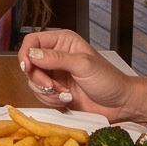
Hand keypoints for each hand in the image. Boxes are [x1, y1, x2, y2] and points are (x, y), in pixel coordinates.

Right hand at [18, 29, 146, 120]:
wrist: (120, 104)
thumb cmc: (108, 80)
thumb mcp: (84, 65)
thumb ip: (57, 59)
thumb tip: (32, 55)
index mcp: (62, 42)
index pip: (32, 41)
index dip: (26, 53)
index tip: (28, 67)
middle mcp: (56, 56)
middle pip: (29, 64)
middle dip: (39, 78)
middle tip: (53, 87)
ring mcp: (55, 75)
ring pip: (33, 82)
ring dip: (47, 92)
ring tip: (66, 95)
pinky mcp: (55, 91)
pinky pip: (40, 96)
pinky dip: (51, 100)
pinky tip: (67, 100)